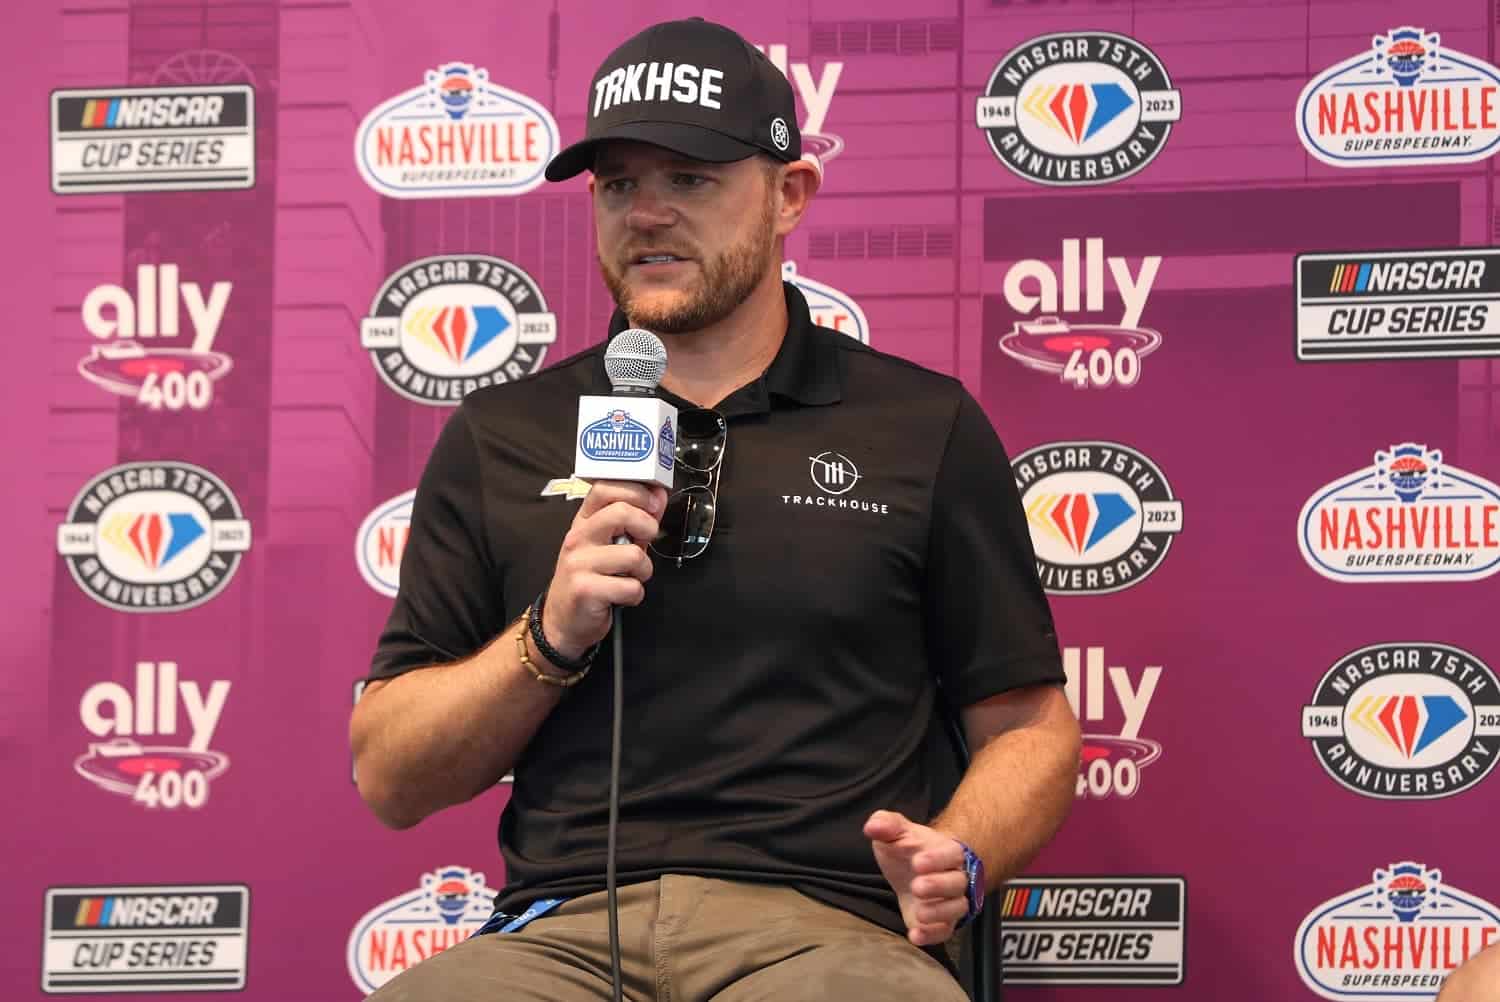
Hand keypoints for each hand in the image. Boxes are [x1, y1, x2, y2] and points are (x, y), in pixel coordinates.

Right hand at [542, 481, 667, 659]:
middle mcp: (578, 537)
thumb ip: (635, 519)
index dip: (636, 490)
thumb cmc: (591, 578)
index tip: (653, 502)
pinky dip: (635, 595)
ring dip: (644, 570)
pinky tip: (622, 596)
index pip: (605, 488)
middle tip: (645, 542)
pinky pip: (630, 587)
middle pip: (621, 512)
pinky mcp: (585, 590)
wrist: (564, 620)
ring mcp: (579, 563)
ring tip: (631, 576)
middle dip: (647, 527)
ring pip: (633, 555)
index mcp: (584, 521)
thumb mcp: (610, 543)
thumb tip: (659, 495)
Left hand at [863, 810, 970, 946]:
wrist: (916, 868)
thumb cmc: (908, 849)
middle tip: (917, 886)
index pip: (951, 854)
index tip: (917, 862)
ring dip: (939, 912)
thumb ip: (887, 825)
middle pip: (957, 882)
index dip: (937, 859)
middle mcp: (955, 876)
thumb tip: (873, 826)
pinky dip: (932, 936)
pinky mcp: (942, 922)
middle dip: (939, 886)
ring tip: (919, 913)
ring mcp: (951, 901)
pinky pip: (945, 932)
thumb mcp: (896, 831)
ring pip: (957, 908)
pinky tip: (915, 935)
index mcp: (947, 851)